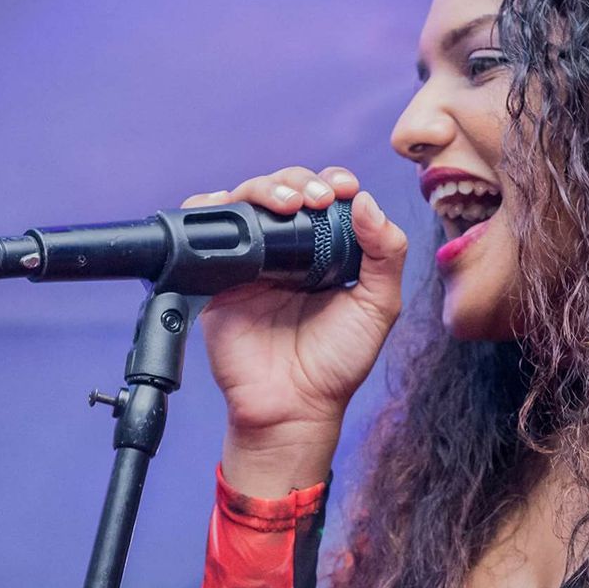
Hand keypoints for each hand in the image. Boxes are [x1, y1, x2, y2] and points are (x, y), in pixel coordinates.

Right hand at [182, 167, 407, 436]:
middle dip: (300, 181)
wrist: (293, 406)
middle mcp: (287, 249)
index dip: (333, 182)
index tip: (344, 188)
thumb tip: (368, 202)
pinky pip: (202, 231)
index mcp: (327, 251)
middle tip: (317, 199)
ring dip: (263, 188)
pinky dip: (209, 208)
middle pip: (284, 189)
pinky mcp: (217, 276)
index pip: (326, 197)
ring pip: (246, 200)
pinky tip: (228, 207)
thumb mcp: (379, 306)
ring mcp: (251, 260)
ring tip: (286, 203)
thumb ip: (385, 254)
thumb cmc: (337, 362)